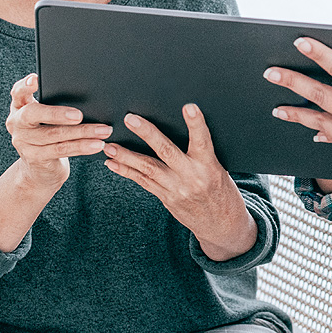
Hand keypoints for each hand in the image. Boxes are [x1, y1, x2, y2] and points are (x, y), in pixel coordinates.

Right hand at [5, 74, 111, 188]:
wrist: (40, 168)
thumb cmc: (48, 133)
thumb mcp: (46, 118)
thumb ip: (54, 104)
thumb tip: (85, 96)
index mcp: (20, 107)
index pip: (18, 93)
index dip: (25, 86)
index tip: (36, 79)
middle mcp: (17, 124)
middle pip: (34, 114)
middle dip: (57, 113)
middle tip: (79, 115)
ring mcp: (24, 142)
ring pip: (54, 135)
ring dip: (82, 132)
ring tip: (103, 131)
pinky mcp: (35, 158)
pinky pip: (62, 150)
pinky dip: (82, 146)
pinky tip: (97, 144)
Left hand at [103, 104, 257, 260]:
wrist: (221, 225)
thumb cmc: (222, 192)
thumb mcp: (220, 170)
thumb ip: (202, 155)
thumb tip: (181, 132)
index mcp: (209, 167)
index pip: (203, 141)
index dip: (196, 124)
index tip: (189, 107)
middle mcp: (191, 177)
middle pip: (166, 152)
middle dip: (147, 134)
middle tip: (131, 119)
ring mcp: (176, 189)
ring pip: (148, 169)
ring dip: (126, 156)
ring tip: (109, 145)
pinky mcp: (166, 198)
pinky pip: (143, 182)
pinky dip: (126, 172)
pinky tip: (113, 163)